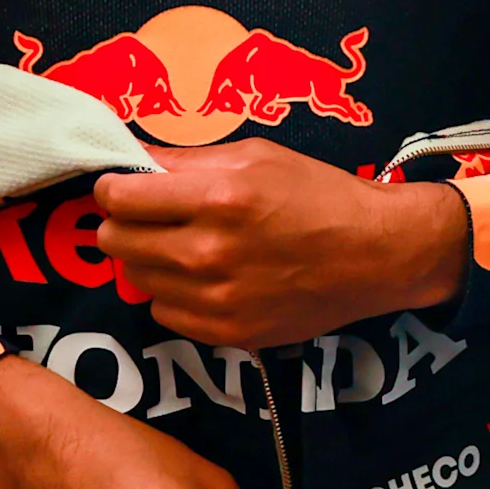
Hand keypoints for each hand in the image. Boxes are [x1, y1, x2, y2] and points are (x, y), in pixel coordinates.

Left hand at [91, 141, 466, 349]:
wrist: (377, 253)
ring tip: (185, 245)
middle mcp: (210, 252)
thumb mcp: (259, 156)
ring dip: (150, 259)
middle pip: (115, 241)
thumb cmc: (320, 194)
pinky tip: (207, 277)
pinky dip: (175, 293)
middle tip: (149, 216)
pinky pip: (164, 311)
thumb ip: (189, 160)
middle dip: (123, 223)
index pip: (120, 198)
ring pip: (136, 279)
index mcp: (218, 199)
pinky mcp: (226, 332)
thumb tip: (132, 160)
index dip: (112, 189)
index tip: (122, 188)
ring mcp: (216, 299)